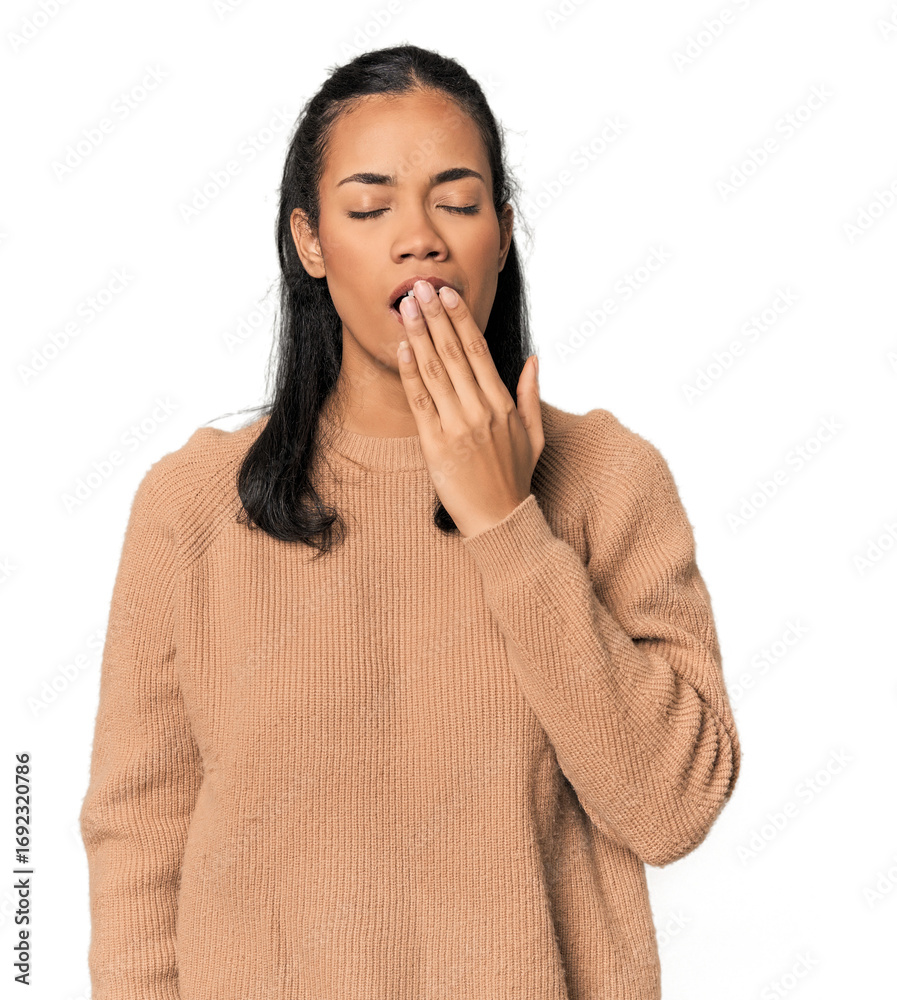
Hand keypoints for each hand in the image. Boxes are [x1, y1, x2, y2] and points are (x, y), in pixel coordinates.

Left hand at [395, 279, 543, 538]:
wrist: (500, 520)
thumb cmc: (515, 478)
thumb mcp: (534, 434)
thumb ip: (530, 394)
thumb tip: (533, 358)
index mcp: (503, 404)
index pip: (480, 351)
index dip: (461, 320)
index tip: (448, 294)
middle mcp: (481, 411)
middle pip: (455, 353)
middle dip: (435, 316)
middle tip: (419, 286)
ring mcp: (458, 427)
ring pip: (436, 371)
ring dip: (419, 335)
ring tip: (406, 307)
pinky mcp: (437, 446)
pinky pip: (421, 402)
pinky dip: (410, 373)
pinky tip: (402, 349)